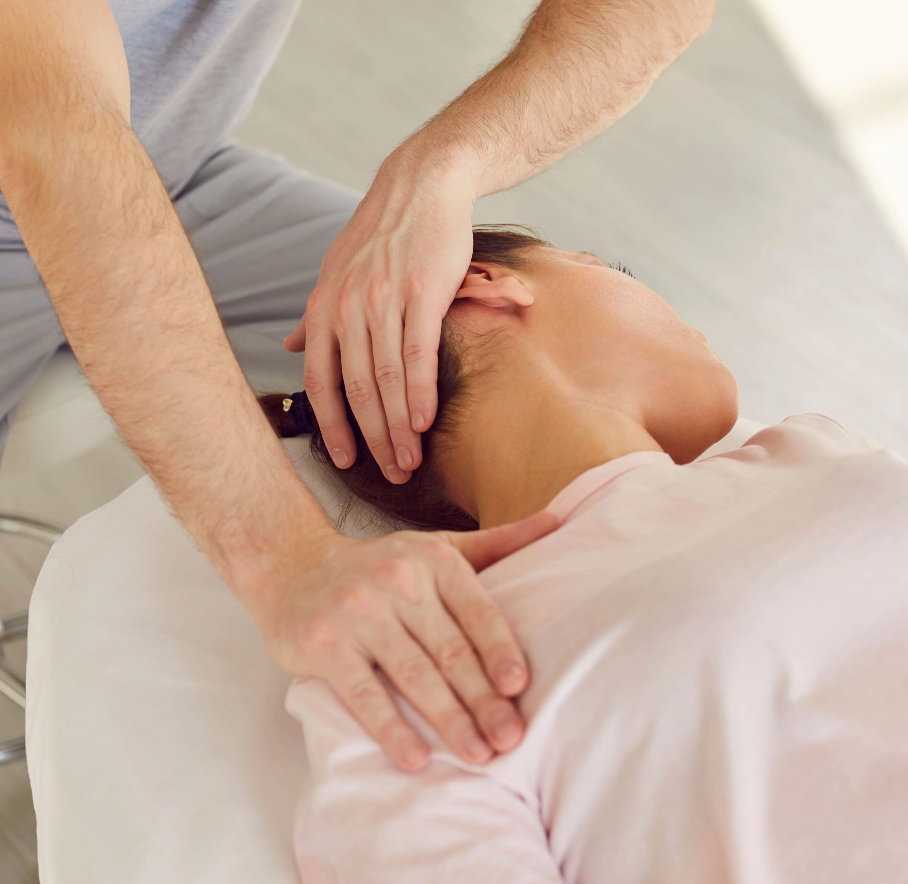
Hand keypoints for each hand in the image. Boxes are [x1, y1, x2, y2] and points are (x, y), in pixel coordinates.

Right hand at [251, 508, 558, 770]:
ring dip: (448, 721)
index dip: (499, 650)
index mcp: (432, 559)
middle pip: (450, 651)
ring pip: (413, 676)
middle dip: (484, 700)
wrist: (291, 565)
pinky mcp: (324, 645)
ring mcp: (358, 613)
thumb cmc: (378, 566)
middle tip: (510, 739)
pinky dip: (390, 728)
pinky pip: (364, 694)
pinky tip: (416, 757)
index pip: (476, 610)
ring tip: (477, 755)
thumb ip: (496, 543)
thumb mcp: (435, 547)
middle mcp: (397, 581)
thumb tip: (558, 524)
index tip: (519, 688)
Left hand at [284, 144, 476, 481]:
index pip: (321, 382)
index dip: (332, 426)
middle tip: (393, 473)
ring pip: (388, 378)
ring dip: (399, 427)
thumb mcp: (334, 272)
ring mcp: (383, 299)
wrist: (421, 186)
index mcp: (324, 308)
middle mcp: (347, 307)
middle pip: (357, 389)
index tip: (345, 461)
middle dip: (374, 439)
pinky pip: (418, 353)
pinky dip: (420, 392)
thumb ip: (313, 316)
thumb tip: (288, 348)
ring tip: (410, 460)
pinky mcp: (422, 292)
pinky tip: (426, 422)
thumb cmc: (380, 235)